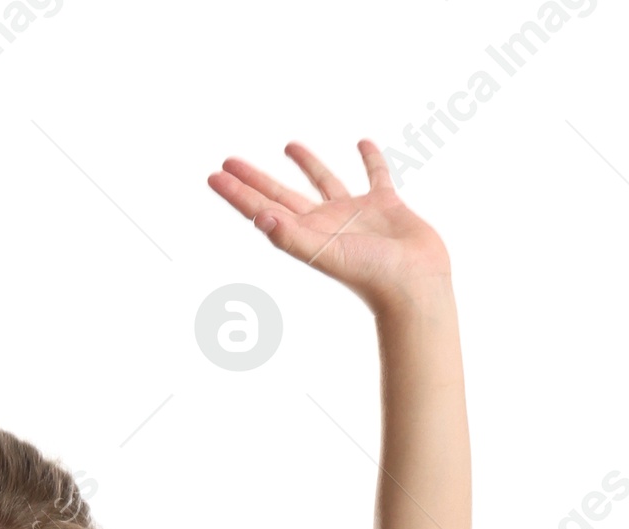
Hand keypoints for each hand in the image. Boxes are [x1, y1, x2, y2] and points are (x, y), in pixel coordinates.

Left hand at [207, 138, 451, 312]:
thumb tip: (257, 217)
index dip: (237, 193)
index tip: (214, 174)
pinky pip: (375, 174)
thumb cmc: (370, 275)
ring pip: (324, 182)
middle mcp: (325, 223)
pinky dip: (369, 159)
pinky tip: (362, 143)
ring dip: (307, 164)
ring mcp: (354, 213)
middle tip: (230, 160)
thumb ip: (289, 236)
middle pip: (281, 194)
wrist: (415, 285)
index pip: (262, 208)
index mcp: (306, 233)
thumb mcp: (323, 253)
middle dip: (255, 178)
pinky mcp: (385, 205)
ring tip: (288, 145)